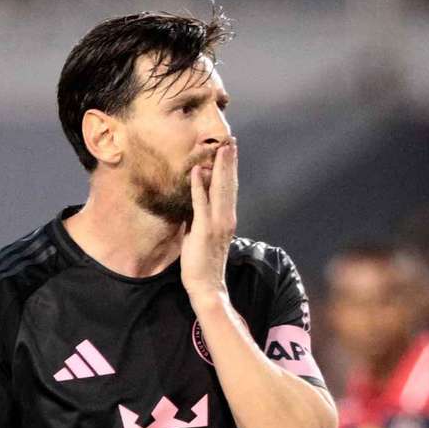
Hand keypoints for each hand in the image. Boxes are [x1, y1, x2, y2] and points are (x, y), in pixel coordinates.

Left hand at [181, 138, 236, 301]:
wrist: (207, 287)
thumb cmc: (203, 263)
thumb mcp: (203, 234)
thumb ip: (201, 215)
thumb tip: (198, 197)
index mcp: (227, 219)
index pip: (229, 189)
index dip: (230, 169)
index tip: (230, 151)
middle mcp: (226, 219)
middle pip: (228, 184)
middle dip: (229, 162)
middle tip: (230, 140)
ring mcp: (216, 224)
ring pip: (219, 189)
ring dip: (219, 167)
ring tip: (220, 148)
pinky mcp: (204, 230)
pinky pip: (201, 204)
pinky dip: (199, 187)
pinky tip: (197, 171)